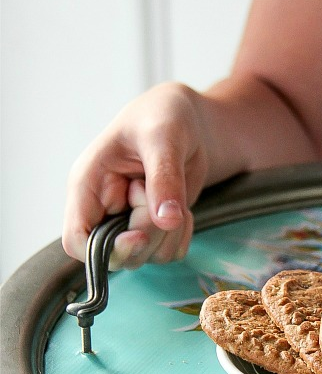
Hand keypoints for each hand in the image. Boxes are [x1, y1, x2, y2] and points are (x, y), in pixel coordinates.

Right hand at [62, 81, 207, 268]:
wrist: (192, 121)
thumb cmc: (164, 116)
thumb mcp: (164, 137)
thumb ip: (164, 178)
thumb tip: (166, 220)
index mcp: (89, 184)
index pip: (76, 240)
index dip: (104, 250)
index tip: (138, 234)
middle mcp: (104, 209)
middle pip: (116, 255)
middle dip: (148, 234)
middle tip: (162, 196)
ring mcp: (129, 221)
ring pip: (146, 257)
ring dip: (169, 234)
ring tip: (173, 193)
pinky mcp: (153, 228)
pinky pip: (168, 253)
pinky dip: (182, 236)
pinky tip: (182, 207)